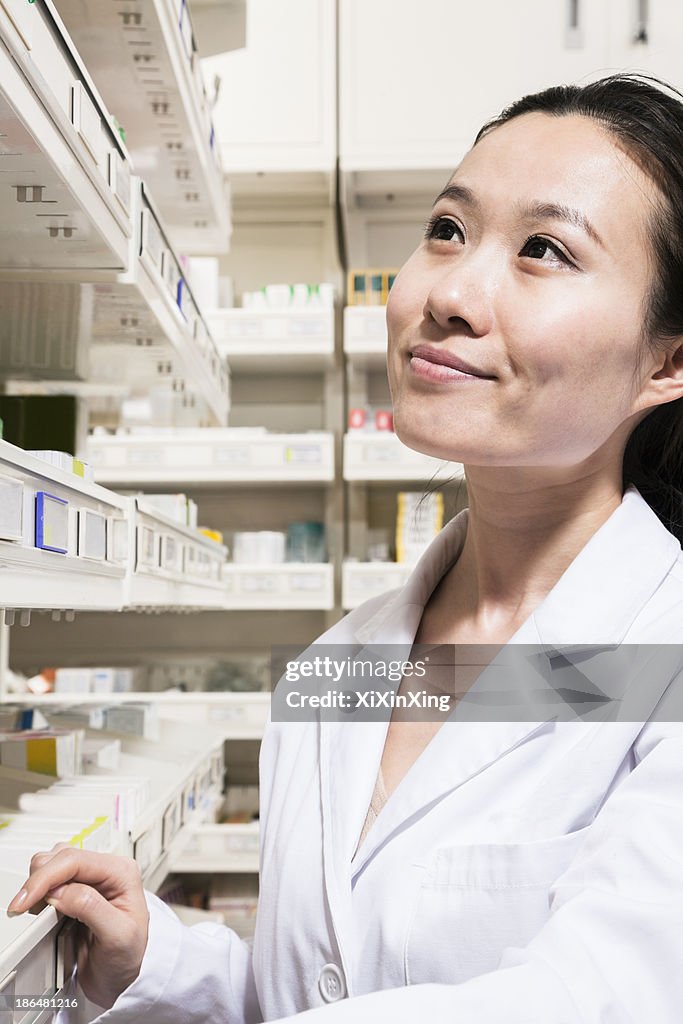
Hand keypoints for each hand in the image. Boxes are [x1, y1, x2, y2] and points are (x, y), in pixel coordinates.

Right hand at [7, 844, 148, 1008]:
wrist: (122, 978)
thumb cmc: (129, 956)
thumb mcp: (118, 935)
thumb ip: (91, 908)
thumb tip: (61, 892)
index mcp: (121, 873)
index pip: (77, 860)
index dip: (46, 877)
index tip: (27, 899)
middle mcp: (105, 871)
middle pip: (61, 857)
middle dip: (38, 880)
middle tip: (24, 908)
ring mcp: (89, 880)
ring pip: (52, 864)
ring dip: (38, 885)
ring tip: (36, 910)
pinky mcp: (74, 891)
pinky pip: (49, 881)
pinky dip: (38, 893)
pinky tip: (40, 910)